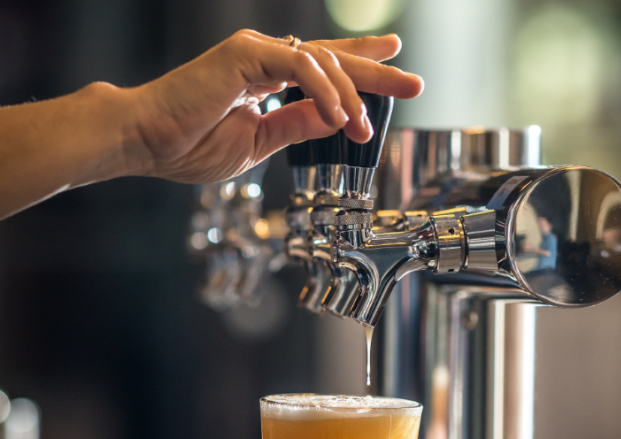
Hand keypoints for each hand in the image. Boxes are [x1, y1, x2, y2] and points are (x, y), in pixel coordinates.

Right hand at [127, 30, 423, 182]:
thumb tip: (334, 118)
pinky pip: (297, 67)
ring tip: (365, 128)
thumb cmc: (192, 147)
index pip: (322, 67)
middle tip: (415, 82)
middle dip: (376, 71)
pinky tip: (339, 116)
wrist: (149, 143)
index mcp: (268, 80)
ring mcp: (255, 52)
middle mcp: (265, 59)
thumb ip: (297, 125)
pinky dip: (322, 91)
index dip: (359, 65)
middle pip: (333, 59)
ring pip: (321, 63)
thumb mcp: (261, 142)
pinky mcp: (244, 54)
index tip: (393, 63)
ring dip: (350, 96)